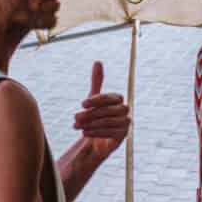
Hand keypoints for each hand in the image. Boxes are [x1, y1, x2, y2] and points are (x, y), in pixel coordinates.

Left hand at [68, 60, 129, 177]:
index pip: (108, 97)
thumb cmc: (95, 116)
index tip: (81, 104)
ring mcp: (126, 123)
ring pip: (108, 122)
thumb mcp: (93, 99)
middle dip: (90, 114)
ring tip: (77, 126)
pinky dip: (95, 133)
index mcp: (118, 99)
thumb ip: (97, 81)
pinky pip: (110, 133)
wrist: (96, 139)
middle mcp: (125, 110)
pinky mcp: (123, 135)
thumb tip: (98, 62)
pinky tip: (84, 133)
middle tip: (75, 117)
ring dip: (90, 124)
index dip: (95, 100)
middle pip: (108, 110)